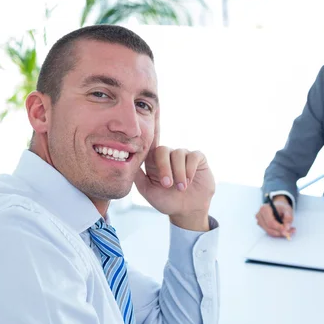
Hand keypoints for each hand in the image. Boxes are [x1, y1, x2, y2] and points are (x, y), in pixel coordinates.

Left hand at [134, 110, 214, 231]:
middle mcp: (168, 155)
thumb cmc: (166, 201)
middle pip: (163, 150)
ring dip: (179, 173)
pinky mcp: (198, 158)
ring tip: (180, 188)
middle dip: (165, 168)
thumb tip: (126, 161)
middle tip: (167, 184)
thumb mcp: (148, 191)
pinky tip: (189, 181)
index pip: (150, 142)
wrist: (187, 211)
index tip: (150, 112)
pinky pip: (193, 156)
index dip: (150, 126)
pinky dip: (190, 169)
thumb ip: (138, 176)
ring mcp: (183, 155)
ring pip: (178, 154)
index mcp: (154, 161)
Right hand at [255, 196, 294, 238]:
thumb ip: (288, 217)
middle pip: (269, 228)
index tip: (287, 230)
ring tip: (290, 230)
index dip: (279, 228)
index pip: (270, 222)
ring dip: (280, 233)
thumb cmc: (282, 208)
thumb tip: (287, 227)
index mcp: (264, 209)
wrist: (277, 207)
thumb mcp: (287, 210)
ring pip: (270, 232)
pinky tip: (285, 230)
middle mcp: (259, 215)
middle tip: (291, 231)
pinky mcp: (261, 226)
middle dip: (280, 232)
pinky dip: (278, 233)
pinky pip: (270, 232)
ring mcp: (259, 221)